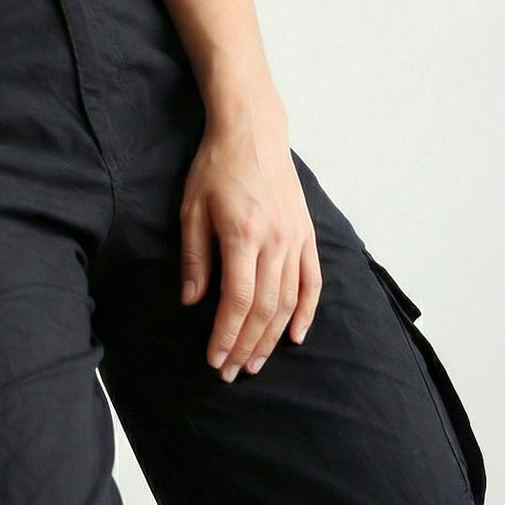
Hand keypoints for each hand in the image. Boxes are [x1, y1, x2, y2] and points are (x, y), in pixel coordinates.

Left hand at [177, 118, 320, 381]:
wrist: (253, 132)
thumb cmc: (215, 167)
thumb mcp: (191, 208)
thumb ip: (195, 258)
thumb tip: (193, 302)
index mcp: (242, 234)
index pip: (237, 300)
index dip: (226, 335)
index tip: (214, 359)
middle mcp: (274, 241)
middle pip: (264, 308)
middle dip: (246, 345)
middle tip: (231, 371)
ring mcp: (295, 239)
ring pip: (288, 301)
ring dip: (271, 337)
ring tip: (255, 362)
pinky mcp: (307, 234)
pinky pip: (312, 282)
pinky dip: (306, 312)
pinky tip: (296, 336)